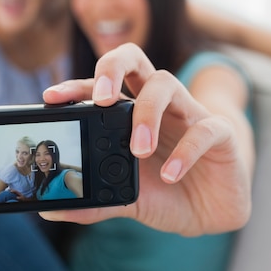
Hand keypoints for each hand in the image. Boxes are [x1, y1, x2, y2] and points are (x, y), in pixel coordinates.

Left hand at [42, 43, 252, 235]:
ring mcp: (188, 113)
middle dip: (112, 68)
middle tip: (101, 99)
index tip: (51, 98)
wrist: (211, 211)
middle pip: (132, 59)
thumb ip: (94, 201)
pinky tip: (170, 175)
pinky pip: (206, 127)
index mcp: (129, 112)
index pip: (100, 84)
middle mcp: (156, 104)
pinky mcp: (220, 134)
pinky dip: (186, 150)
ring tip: (138, 150)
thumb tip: (50, 209)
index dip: (75, 86)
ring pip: (166, 83)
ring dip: (147, 114)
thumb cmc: (166, 192)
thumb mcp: (126, 199)